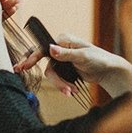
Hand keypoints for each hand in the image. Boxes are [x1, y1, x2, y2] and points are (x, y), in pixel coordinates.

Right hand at [13, 32, 131, 96]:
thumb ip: (66, 54)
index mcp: (63, 41)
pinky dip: (64, 86)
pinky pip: (58, 80)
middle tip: (55, 89)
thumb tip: (51, 49)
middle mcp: (60, 49)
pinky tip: (72, 90)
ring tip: (72, 91)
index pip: (43, 49)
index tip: (23, 67)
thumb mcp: (83, 56)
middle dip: (55, 80)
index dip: (32, 58)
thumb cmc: (99, 59)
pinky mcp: (64, 70)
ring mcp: (62, 60)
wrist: (107, 70)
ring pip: (53, 76)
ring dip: (61, 85)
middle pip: (48, 67)